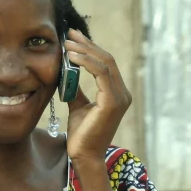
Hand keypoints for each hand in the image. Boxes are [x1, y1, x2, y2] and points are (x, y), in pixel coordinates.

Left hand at [63, 29, 131, 162]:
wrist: (84, 156)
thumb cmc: (81, 135)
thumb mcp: (78, 106)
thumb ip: (76, 89)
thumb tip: (67, 72)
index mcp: (116, 94)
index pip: (106, 64)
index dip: (90, 48)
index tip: (72, 39)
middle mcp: (122, 94)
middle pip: (107, 60)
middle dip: (87, 44)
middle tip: (69, 34)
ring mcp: (120, 98)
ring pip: (105, 63)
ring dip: (85, 50)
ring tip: (67, 44)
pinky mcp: (112, 102)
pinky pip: (101, 74)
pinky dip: (86, 62)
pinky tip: (71, 57)